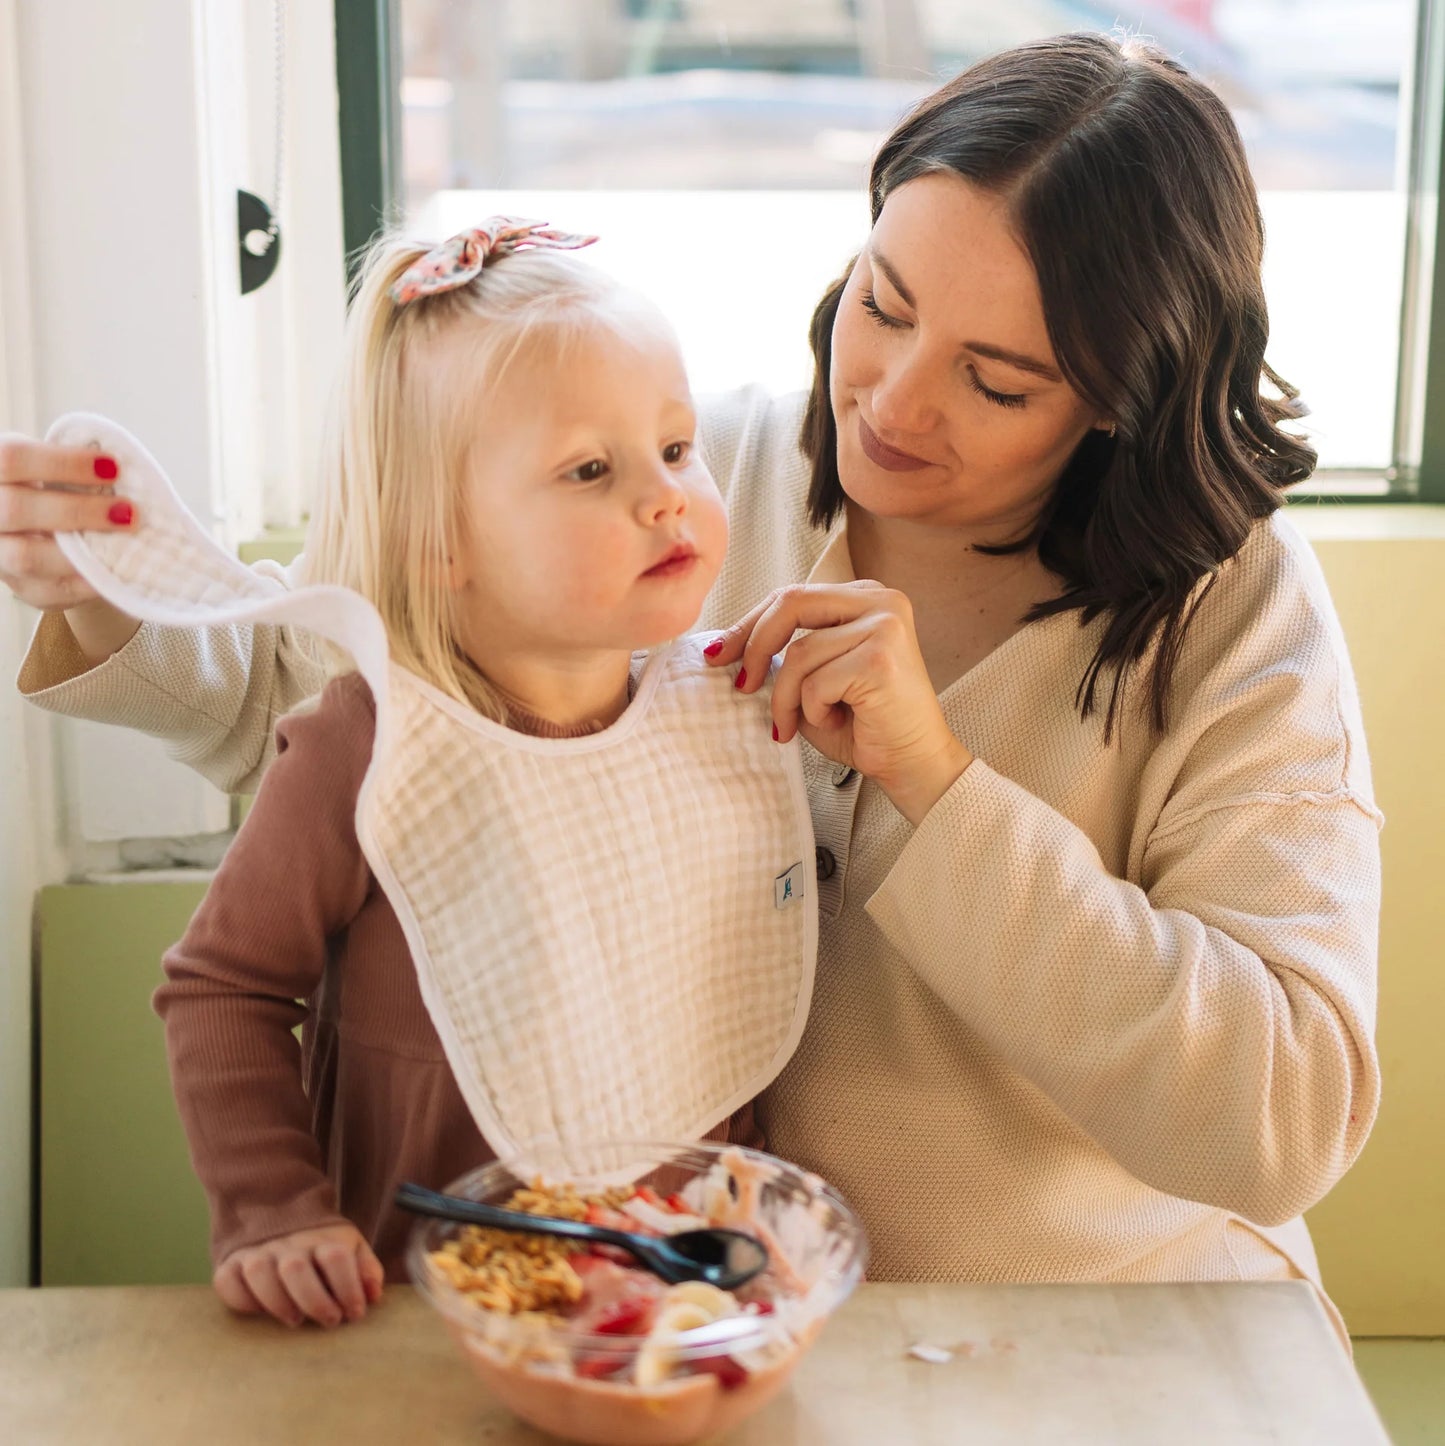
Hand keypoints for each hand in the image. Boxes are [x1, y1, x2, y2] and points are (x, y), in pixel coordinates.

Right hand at [0, 435, 140, 661]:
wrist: (50, 534)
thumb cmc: (58, 489)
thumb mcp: (56, 469)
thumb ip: (75, 468)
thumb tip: (118, 468)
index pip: (11, 458)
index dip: (61, 462)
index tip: (112, 467)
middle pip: (15, 509)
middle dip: (78, 510)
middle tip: (128, 511)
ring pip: (25, 556)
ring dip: (82, 550)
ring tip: (126, 539)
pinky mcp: (26, 589)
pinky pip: (53, 590)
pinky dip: (90, 580)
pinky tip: (120, 568)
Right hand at [213, 1222, 384, 1328]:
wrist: (281, 1216)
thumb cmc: (323, 1247)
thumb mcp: (352, 1249)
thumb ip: (367, 1270)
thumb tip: (373, 1296)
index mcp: (323, 1238)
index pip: (336, 1258)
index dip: (348, 1288)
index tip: (356, 1312)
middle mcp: (288, 1243)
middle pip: (296, 1268)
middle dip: (315, 1301)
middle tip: (329, 1321)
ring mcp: (257, 1252)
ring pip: (260, 1273)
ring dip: (278, 1302)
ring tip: (296, 1319)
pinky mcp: (231, 1264)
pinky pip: (227, 1282)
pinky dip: (242, 1300)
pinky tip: (260, 1313)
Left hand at [706, 581, 973, 825]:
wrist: (913, 765)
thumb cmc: (864, 726)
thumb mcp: (816, 678)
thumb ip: (787, 653)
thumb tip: (727, 646)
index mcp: (866, 598)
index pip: (793, 596)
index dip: (749, 624)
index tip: (720, 653)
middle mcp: (881, 601)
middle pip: (791, 604)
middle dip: (754, 646)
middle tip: (740, 686)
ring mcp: (885, 626)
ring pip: (799, 653)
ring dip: (786, 698)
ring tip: (796, 724)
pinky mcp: (880, 659)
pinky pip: (816, 682)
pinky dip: (812, 711)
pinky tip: (834, 723)